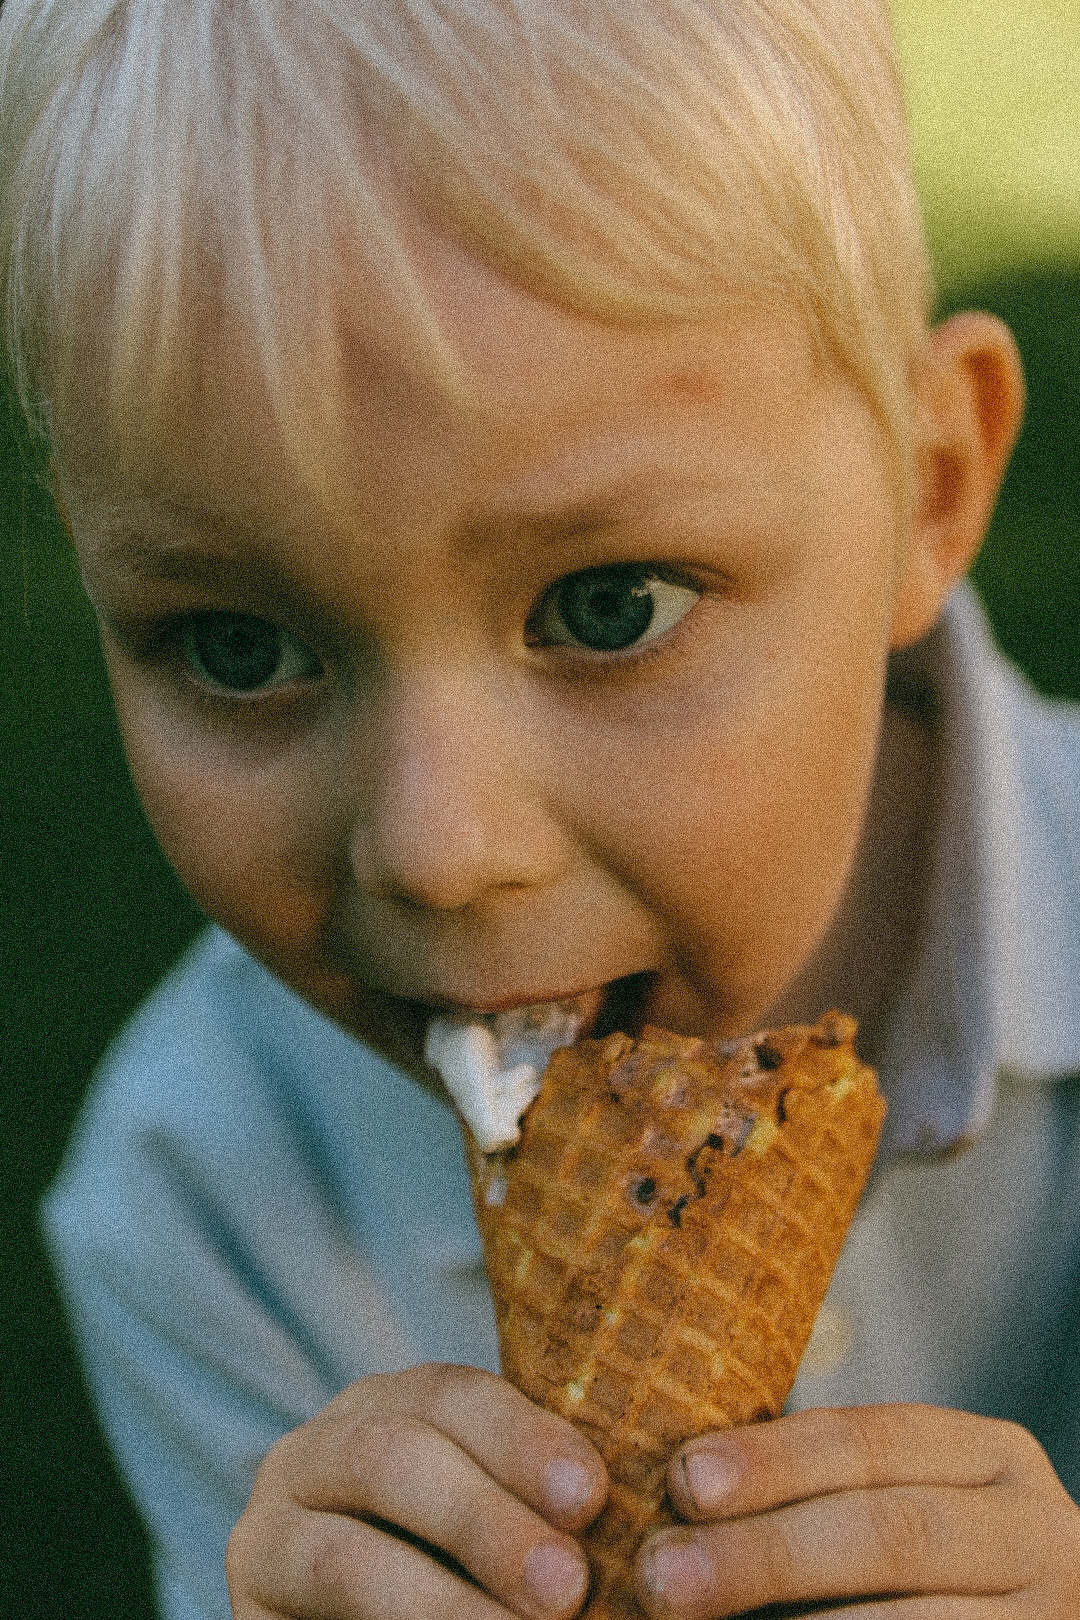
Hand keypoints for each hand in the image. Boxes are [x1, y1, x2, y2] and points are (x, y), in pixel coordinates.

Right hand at [226, 1363, 606, 1618]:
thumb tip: (624, 1520)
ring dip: (440, 1604)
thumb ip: (545, 1514)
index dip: (522, 1437)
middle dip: (485, 1520)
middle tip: (567, 1586)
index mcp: (392, 1408)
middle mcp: (320, 1450)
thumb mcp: (501, 1530)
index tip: (591, 1494)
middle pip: (394, 1457)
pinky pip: (314, 1617)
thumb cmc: (476, 1578)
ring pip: (343, 1555)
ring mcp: (270, 1529)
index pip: (453, 1395)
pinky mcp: (248, 1608)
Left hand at [632, 1403, 1079, 1617]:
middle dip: (767, 1552)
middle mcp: (1038, 1533)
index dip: (773, 1460)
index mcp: (990, 1458)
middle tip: (662, 1575)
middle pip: (889, 1533)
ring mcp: (1049, 1619)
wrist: (1000, 1617)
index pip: (872, 1441)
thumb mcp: (896, 1500)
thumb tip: (676, 1492)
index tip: (683, 1481)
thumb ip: (817, 1492)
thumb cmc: (922, 1565)